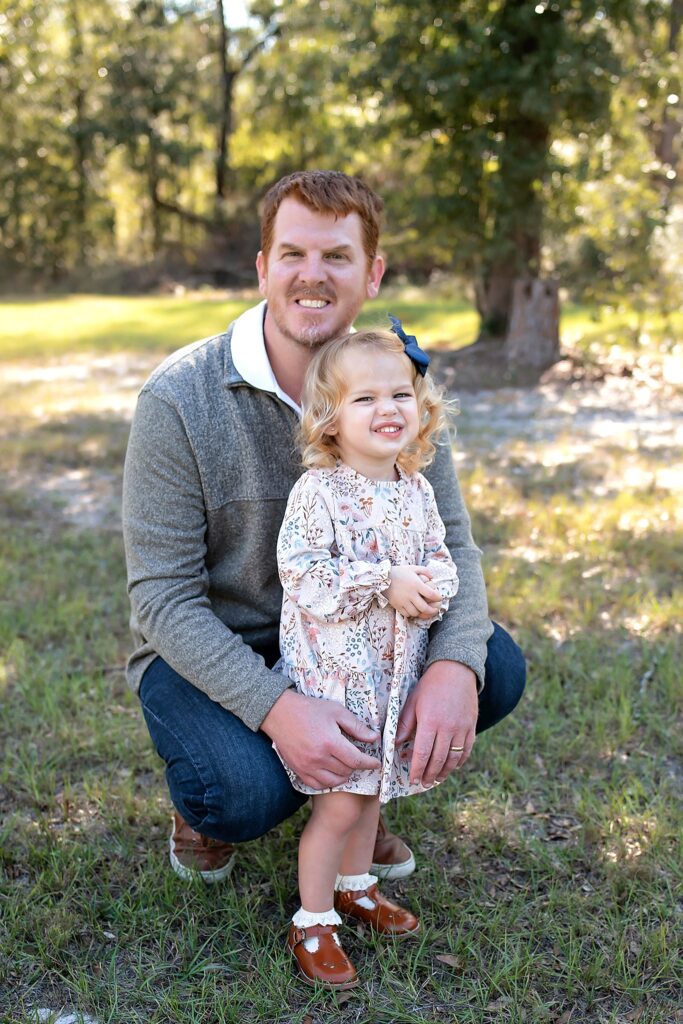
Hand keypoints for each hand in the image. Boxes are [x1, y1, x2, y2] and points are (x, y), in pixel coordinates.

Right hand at [261, 689, 380, 789]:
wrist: (280, 713)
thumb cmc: (310, 709)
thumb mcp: (336, 711)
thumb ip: (356, 726)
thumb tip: (374, 738)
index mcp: (331, 742)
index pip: (356, 760)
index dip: (369, 763)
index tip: (376, 763)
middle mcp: (319, 757)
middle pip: (346, 771)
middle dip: (355, 765)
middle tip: (356, 757)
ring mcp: (307, 766)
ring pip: (334, 781)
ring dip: (343, 775)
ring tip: (345, 766)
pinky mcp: (298, 770)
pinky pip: (317, 785)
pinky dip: (328, 782)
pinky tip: (331, 773)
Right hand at [384, 565, 442, 618]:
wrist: (382, 578)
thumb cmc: (399, 572)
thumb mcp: (412, 568)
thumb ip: (424, 571)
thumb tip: (432, 577)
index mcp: (416, 584)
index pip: (431, 594)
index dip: (438, 597)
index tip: (439, 598)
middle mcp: (411, 594)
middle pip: (424, 607)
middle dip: (432, 610)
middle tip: (435, 609)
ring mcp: (403, 601)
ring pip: (416, 612)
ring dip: (421, 612)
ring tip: (423, 610)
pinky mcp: (397, 605)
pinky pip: (407, 614)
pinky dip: (411, 614)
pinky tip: (413, 610)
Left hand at [395, 661, 477, 786]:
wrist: (456, 670)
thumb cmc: (430, 685)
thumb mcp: (413, 701)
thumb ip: (405, 724)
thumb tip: (395, 744)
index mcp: (430, 721)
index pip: (423, 753)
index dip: (417, 768)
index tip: (412, 779)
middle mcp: (447, 728)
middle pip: (438, 759)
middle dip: (429, 774)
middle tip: (423, 783)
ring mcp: (462, 728)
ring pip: (453, 758)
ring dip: (444, 772)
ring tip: (436, 779)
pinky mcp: (471, 726)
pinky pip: (466, 749)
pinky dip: (459, 761)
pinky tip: (453, 766)